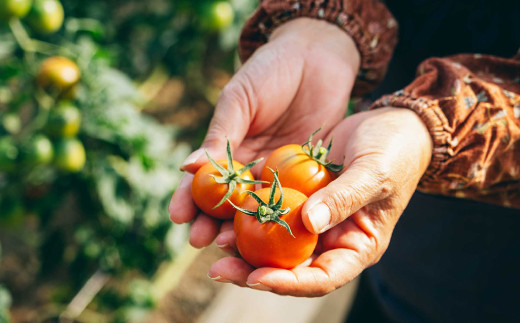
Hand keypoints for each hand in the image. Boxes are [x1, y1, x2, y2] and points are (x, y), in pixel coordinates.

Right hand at [169, 18, 359, 247]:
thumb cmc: (271, 70)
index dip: (188, 197)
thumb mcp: (240, 99)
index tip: (176, 216)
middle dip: (211, 221)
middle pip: (228, 201)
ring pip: (258, 205)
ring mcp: (279, 171)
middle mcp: (251, 165)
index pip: (204, 178)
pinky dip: (283, 215)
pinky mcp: (309, 172)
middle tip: (200, 241)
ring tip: (229, 245)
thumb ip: (220, 135)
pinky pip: (294, 196)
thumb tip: (186, 165)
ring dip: (242, 227)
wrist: (316, 55)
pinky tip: (273, 232)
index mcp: (229, 147)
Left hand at [208, 107, 432, 295]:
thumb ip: (345, 197)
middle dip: (254, 271)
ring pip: (276, 242)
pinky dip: (251, 212)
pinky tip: (225, 210)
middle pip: (291, 267)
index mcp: (357, 245)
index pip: (322, 277)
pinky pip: (273, 209)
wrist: (391, 124)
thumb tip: (309, 223)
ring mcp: (314, 219)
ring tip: (213, 241)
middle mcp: (332, 239)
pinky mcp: (300, 197)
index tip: (256, 277)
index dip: (288, 283)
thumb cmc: (395, 150)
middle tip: (218, 270)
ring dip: (245, 245)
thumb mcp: (374, 172)